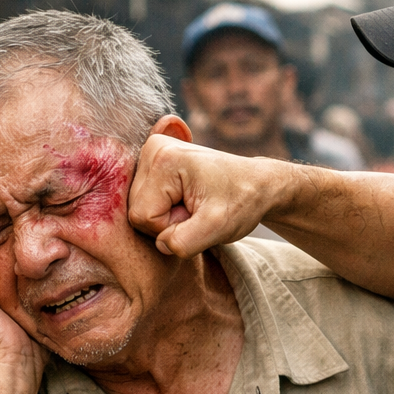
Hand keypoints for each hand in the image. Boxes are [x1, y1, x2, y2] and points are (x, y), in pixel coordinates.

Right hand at [128, 134, 290, 257]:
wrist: (257, 184)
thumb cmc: (241, 201)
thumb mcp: (218, 226)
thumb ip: (185, 241)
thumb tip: (161, 245)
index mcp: (162, 157)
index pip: (142, 216)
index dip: (170, 227)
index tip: (198, 215)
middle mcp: (151, 148)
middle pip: (137, 211)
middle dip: (168, 222)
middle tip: (198, 211)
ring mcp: (151, 153)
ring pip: (140, 209)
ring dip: (168, 217)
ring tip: (195, 206)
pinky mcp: (154, 162)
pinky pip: (145, 201)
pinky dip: (166, 209)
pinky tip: (187, 200)